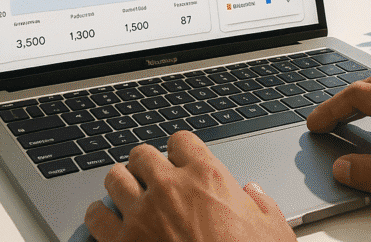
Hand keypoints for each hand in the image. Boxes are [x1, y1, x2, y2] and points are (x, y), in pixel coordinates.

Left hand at [84, 130, 295, 241]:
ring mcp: (142, 214)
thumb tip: (252, 193)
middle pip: (141, 154)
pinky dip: (99, 215)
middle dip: (145, 165)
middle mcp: (170, 187)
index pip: (181, 140)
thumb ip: (261, 205)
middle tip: (151, 178)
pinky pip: (96, 215)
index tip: (179, 162)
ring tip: (127, 194)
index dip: (179, 151)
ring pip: (114, 177)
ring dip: (121, 184)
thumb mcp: (274, 231)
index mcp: (207, 176)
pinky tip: (107, 221)